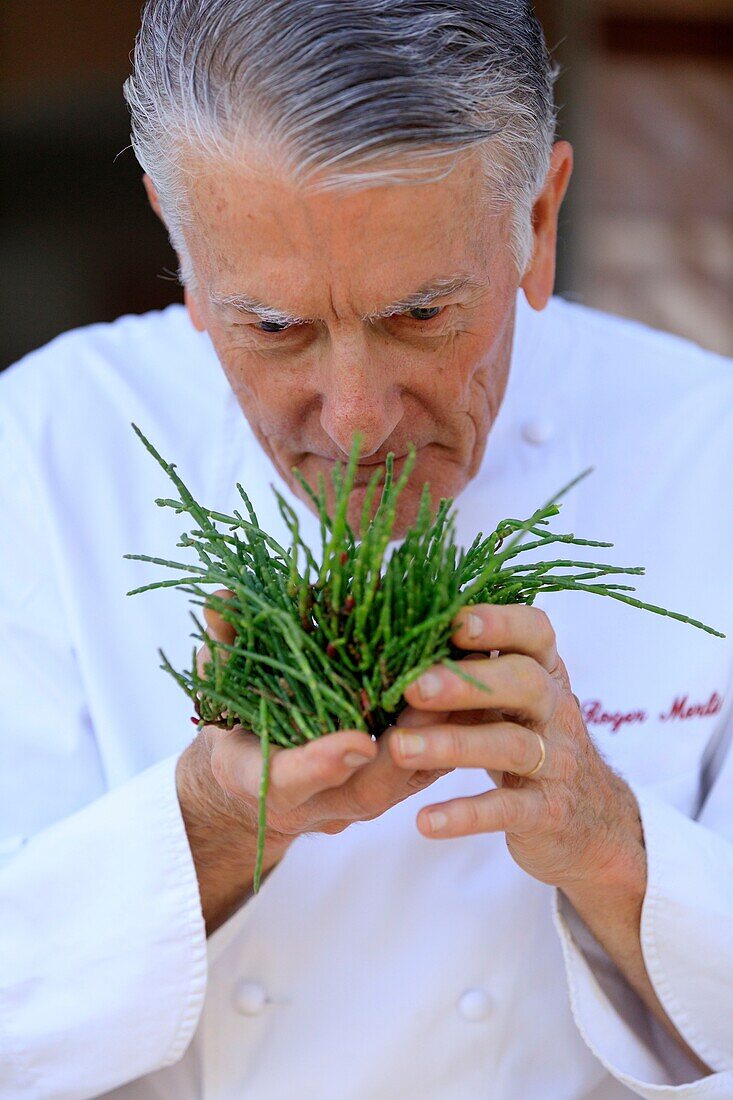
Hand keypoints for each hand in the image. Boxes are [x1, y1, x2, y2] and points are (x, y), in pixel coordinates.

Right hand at [187, 590, 453, 845]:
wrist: (262, 782)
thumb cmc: (239, 727)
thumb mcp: (218, 690)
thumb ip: (222, 650)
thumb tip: (221, 601)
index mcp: (268, 781)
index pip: (291, 780)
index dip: (320, 764)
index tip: (353, 742)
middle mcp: (322, 800)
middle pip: (370, 787)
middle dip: (407, 747)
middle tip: (436, 702)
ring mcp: (365, 795)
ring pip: (412, 776)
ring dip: (445, 734)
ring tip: (471, 683)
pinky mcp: (400, 781)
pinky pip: (435, 762)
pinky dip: (458, 727)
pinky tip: (482, 683)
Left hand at [391, 603, 644, 891]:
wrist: (590, 822)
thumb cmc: (530, 743)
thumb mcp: (512, 702)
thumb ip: (473, 673)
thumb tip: (401, 640)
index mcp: (546, 673)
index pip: (536, 633)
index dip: (499, 622)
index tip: (452, 620)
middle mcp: (557, 711)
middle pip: (525, 682)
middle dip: (467, 682)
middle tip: (412, 687)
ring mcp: (558, 762)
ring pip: (510, 745)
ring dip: (452, 745)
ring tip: (398, 749)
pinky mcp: (549, 812)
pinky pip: (507, 810)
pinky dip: (465, 815)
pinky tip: (425, 821)